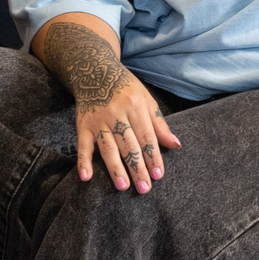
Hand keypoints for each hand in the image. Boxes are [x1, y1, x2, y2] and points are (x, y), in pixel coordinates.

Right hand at [76, 75, 179, 192]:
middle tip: (145, 188)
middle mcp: (117, 114)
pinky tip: (86, 177)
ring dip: (115, 168)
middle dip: (137, 168)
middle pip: (129, 145)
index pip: (146, 137)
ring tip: (123, 186)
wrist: (94, 71)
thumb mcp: (146, 99)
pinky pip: (82, 145)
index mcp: (136, 106)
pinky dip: (83, 161)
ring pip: (108, 147)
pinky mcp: (83, 125)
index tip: (159, 175)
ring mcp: (99, 121)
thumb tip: (175, 145)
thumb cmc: (126, 88)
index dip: (153, 157)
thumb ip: (159, 124)